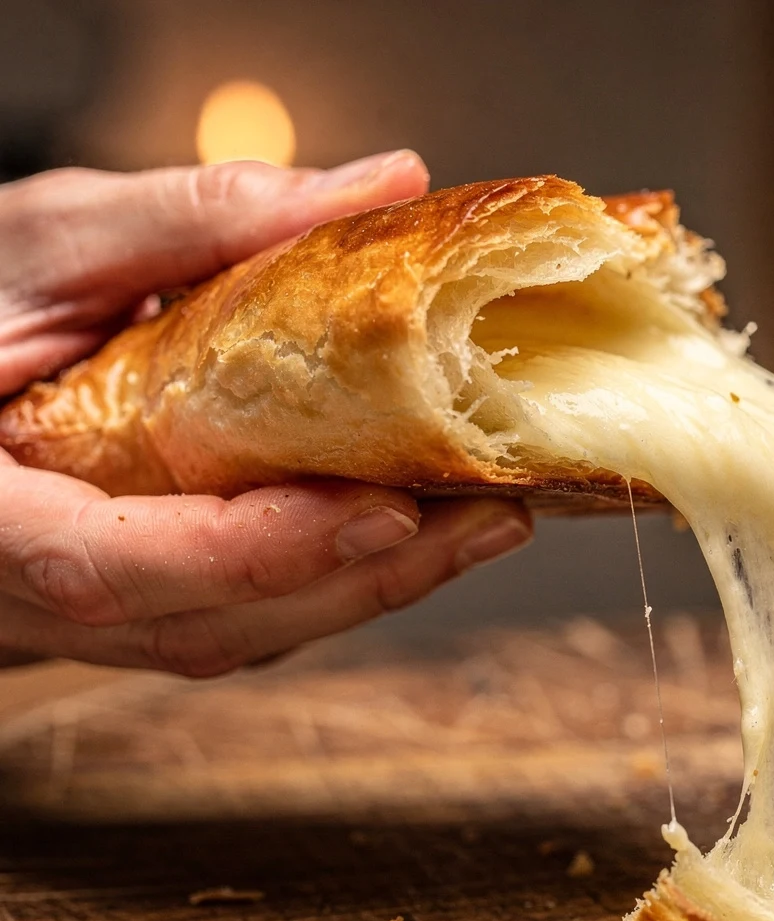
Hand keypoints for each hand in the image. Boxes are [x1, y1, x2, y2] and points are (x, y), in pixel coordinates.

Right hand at [0, 153, 532, 673]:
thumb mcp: (44, 237)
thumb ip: (194, 218)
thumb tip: (376, 188)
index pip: (110, 564)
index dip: (253, 551)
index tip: (378, 510)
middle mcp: (18, 590)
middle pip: (202, 626)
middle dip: (360, 579)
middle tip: (486, 516)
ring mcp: (66, 613)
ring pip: (226, 639)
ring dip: (364, 589)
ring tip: (479, 523)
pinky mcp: (118, 602)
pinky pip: (226, 618)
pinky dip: (323, 581)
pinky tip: (406, 532)